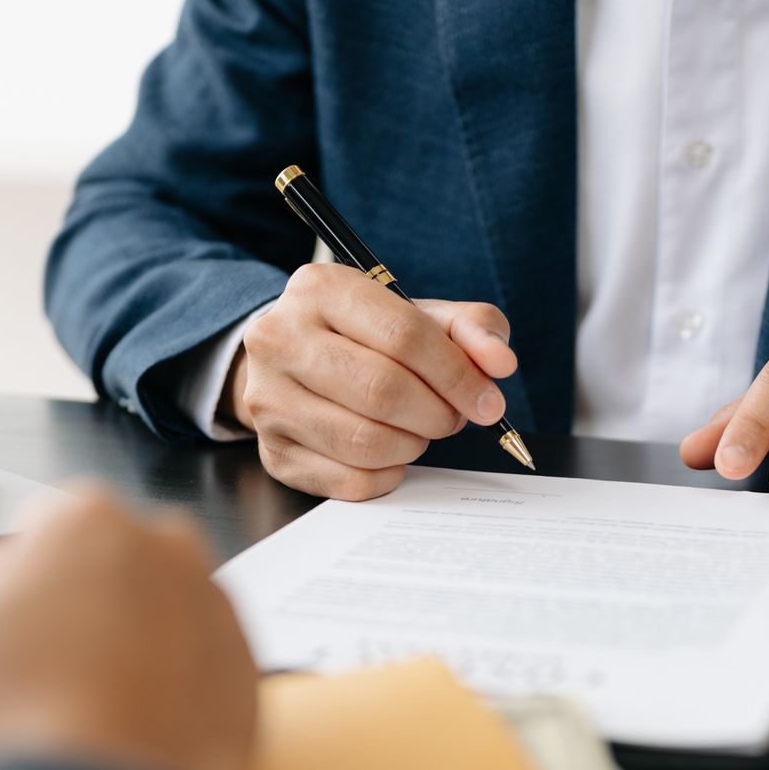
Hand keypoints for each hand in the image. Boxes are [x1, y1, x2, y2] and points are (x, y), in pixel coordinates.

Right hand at [0, 486, 257, 769]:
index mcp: (87, 521)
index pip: (40, 538)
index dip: (3, 596)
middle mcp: (170, 553)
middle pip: (103, 581)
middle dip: (70, 623)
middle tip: (26, 693)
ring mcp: (221, 620)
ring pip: (153, 631)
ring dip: (119, 666)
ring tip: (69, 730)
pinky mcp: (252, 689)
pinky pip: (196, 689)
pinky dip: (162, 713)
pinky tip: (115, 754)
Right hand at [227, 262, 517, 499]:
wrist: (291, 362)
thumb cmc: (365, 338)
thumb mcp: (418, 315)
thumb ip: (470, 328)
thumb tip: (500, 363)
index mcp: (320, 289)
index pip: (405, 336)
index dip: (458, 375)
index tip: (486, 400)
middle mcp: (280, 339)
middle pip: (384, 391)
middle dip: (437, 414)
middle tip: (452, 417)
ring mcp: (268, 399)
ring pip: (366, 442)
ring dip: (413, 445)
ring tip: (418, 430)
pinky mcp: (272, 452)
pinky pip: (350, 480)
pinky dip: (387, 474)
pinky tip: (389, 453)